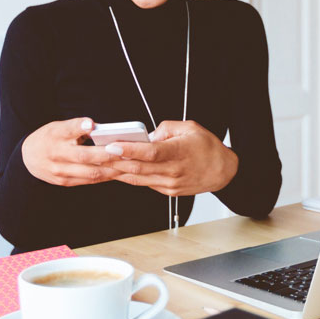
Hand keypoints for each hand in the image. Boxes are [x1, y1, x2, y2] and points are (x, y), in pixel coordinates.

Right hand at [22, 117, 122, 185]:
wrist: (28, 159)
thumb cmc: (49, 138)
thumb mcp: (58, 126)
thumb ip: (75, 126)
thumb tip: (94, 125)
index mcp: (55, 135)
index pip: (67, 129)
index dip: (79, 127)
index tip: (91, 124)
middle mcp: (56, 154)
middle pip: (84, 156)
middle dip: (107, 155)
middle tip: (125, 151)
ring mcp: (61, 171)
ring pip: (90, 172)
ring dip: (111, 170)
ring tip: (127, 165)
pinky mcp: (65, 182)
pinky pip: (89, 181)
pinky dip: (105, 177)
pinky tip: (118, 172)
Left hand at [101, 120, 238, 195]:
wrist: (224, 171)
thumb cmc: (207, 147)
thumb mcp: (189, 127)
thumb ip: (165, 129)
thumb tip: (146, 136)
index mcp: (178, 152)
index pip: (150, 152)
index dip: (129, 150)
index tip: (112, 146)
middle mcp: (173, 171)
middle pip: (138, 167)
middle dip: (115, 161)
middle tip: (96, 154)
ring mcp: (170, 184)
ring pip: (138, 178)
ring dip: (117, 171)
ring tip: (100, 163)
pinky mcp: (168, 191)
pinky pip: (144, 183)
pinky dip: (129, 176)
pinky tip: (117, 170)